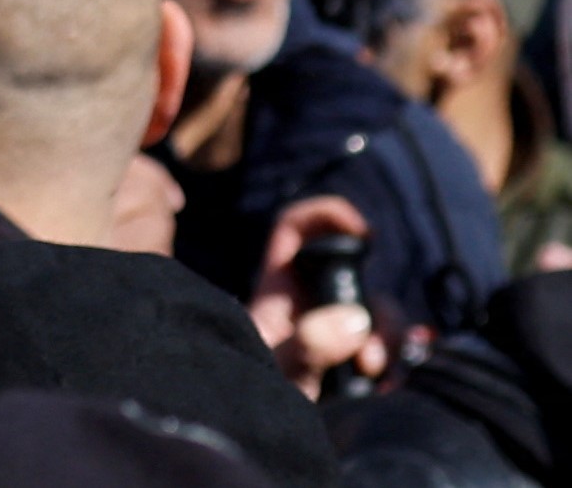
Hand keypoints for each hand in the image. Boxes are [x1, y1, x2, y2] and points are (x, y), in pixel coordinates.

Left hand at [253, 193, 392, 397]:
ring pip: (381, 317)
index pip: (297, 228)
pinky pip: (394, 351)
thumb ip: (307, 346)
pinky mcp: (357, 360)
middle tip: (369, 358)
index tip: (361, 232)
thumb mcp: (275, 370)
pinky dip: (399, 364)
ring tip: (373, 376)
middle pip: (360, 280)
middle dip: (377, 313)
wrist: (256, 436)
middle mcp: (310, 303)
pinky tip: (391, 385)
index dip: (328, 215)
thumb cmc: (251, 395)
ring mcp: (337, 331)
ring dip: (388, 344)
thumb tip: (352, 322)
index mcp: (278, 287)